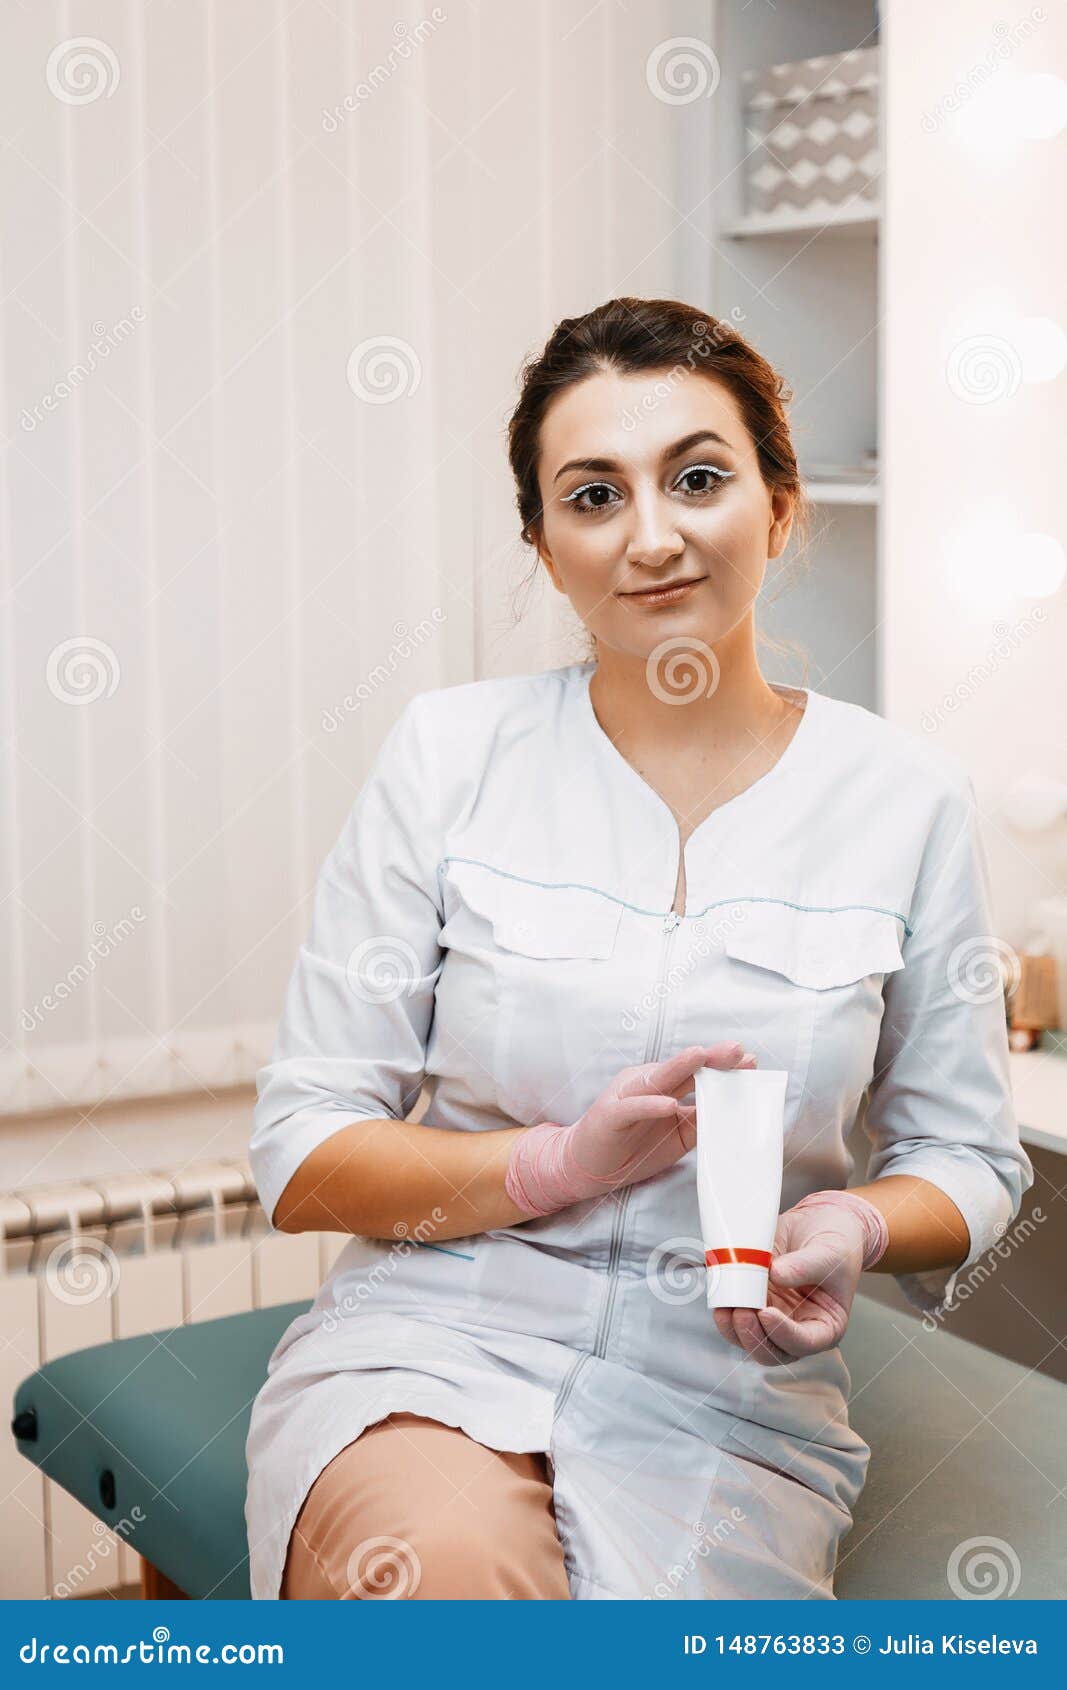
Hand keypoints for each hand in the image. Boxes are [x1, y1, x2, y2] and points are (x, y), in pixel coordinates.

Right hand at [505, 1042, 755, 1217]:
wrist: (586, 1167)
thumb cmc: (632, 1148)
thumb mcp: (676, 1137)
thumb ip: (699, 1122)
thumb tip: (733, 1115)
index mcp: (663, 1088)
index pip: (697, 1073)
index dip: (723, 1067)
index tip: (751, 1062)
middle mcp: (645, 1084)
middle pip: (682, 1069)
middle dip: (710, 1058)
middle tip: (737, 1049)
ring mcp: (626, 1096)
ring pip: (657, 1079)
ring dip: (680, 1067)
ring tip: (702, 1057)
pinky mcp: (609, 1115)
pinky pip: (632, 1108)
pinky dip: (651, 1105)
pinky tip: (669, 1104)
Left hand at [712, 1191, 885, 1365]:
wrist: (823, 1222)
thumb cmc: (837, 1244)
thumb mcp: (829, 1253)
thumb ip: (804, 1266)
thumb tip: (775, 1274)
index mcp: (825, 1325)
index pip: (804, 1343)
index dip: (783, 1334)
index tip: (766, 1312)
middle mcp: (797, 1326)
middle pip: (772, 1350)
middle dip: (753, 1336)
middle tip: (741, 1312)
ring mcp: (774, 1314)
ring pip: (748, 1336)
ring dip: (733, 1327)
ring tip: (725, 1306)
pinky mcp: (754, 1299)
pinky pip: (735, 1312)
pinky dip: (725, 1306)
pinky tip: (720, 1293)